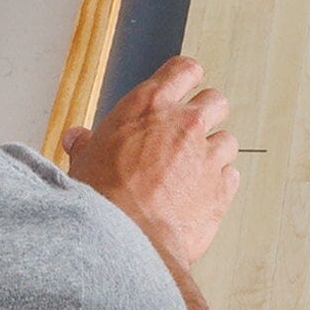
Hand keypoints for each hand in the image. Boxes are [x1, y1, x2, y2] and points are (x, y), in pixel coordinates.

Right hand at [63, 56, 239, 268]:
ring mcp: (207, 154)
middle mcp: (184, 124)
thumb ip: (87, 144)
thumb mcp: (84, 162)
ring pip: (227, 140)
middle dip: (207, 114)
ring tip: (193, 171)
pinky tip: (201, 194)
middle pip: (215, 100)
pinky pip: (232, 175)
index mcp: (149, 106)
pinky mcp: (222, 187)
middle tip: (191, 132)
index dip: (186, 78)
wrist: (125, 239)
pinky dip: (220, 182)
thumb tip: (77, 138)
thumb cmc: (102, 199)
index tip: (185, 86)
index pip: (184, 70)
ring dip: (214, 152)